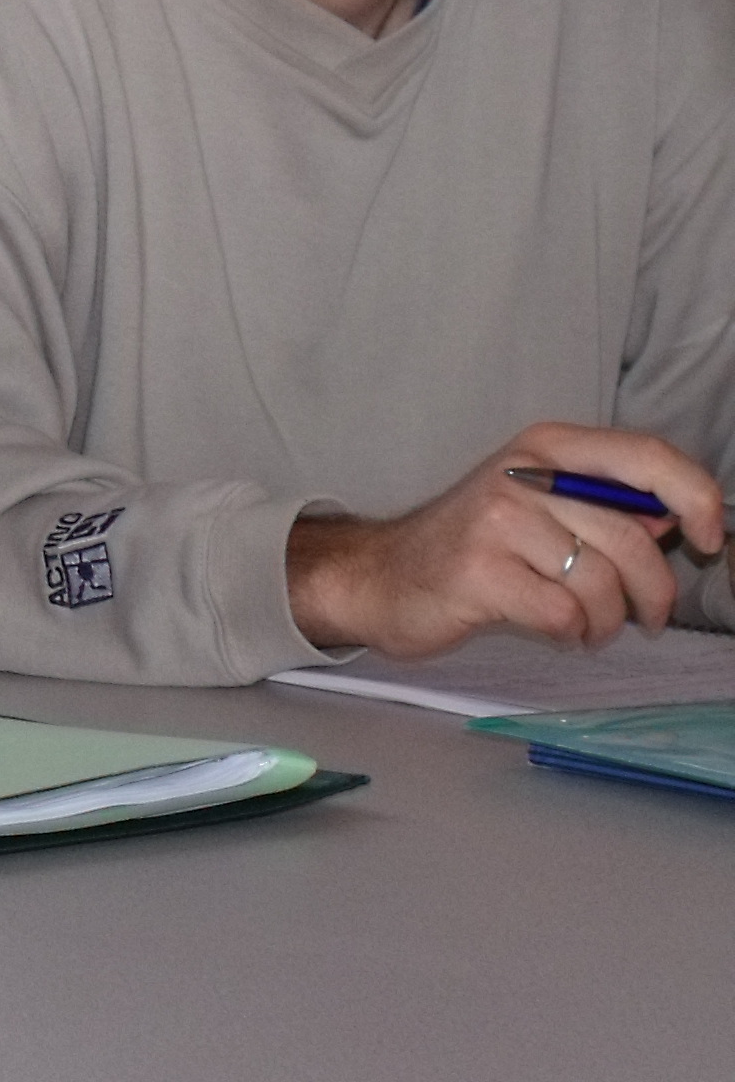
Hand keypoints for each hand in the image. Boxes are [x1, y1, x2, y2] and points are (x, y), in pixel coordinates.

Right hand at [286, 422, 728, 658]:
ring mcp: (495, 521)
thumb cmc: (472, 546)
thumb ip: (605, 506)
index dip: (696, 496)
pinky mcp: (476, 571)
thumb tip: (678, 520)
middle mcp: (521, 475)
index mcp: (545, 449)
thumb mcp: (538, 506)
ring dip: (608, 621)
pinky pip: (564, 612)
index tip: (710, 539)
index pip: (645, 456)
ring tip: (589, 626)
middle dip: (655, 592)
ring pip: (601, 581)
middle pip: (633, 536)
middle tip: (646, 617)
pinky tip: (555, 628)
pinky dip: (572, 632)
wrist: (380, 576)